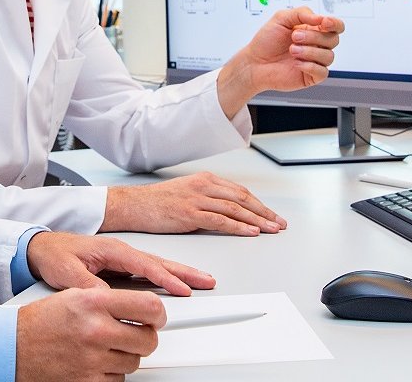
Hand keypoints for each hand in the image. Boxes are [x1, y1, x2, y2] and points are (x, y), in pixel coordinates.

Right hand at [16, 288, 164, 381]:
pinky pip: (117, 380)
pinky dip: (109, 373)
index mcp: (93, 303)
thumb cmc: (41, 321)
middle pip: (148, 340)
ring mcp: (92, 360)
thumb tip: (145, 308)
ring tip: (103, 347)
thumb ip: (111, 300)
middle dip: (144, 338)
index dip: (158, 315)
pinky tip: (94, 362)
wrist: (12, 348)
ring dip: (124, 356)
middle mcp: (95, 330)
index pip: (149, 307)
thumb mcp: (75, 296)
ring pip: (134, 362)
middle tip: (133, 334)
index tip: (156, 318)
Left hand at [26, 231, 215, 295]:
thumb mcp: (68, 273)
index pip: (147, 265)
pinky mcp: (121, 264)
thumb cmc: (55, 255)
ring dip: (181, 273)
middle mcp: (123, 251)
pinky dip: (167, 275)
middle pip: (162, 262)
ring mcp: (124, 257)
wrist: (42, 247)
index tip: (183, 289)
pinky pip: (150, 270)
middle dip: (186, 272)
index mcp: (114, 250)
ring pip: (159, 265)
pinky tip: (176, 283)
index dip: (167, 278)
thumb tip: (107, 299)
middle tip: (207, 281)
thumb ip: (90, 286)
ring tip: (200, 281)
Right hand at [100, 172, 287, 235]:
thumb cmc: (157, 202)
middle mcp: (204, 186)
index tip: (271, 215)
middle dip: (264, 212)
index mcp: (205, 179)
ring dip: (257, 220)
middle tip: (278, 223)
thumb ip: (207, 199)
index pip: (239, 191)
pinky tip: (250, 232)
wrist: (133, 205)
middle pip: (242, 198)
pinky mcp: (190, 213)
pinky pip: (221, 220)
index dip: (259, 204)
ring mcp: (197, 199)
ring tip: (270, 229)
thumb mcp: (186, 194)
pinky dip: (239, 226)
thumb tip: (227, 212)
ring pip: (235, 209)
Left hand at [216, 6, 344, 116]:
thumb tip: (321, 18)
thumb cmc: (266, 41)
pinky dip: (310, 66)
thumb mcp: (281, 18)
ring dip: (309, 51)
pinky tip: (296, 63)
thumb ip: (302, 13)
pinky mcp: (311, 76)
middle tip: (294, 37)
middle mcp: (317, 45)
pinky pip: (322, 72)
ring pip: (329, 56)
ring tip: (292, 50)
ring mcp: (315, 61)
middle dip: (314, 37)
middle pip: (333, 40)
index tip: (324, 23)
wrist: (254, 62)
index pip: (336, 26)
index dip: (335, 24)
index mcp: (313, 30)